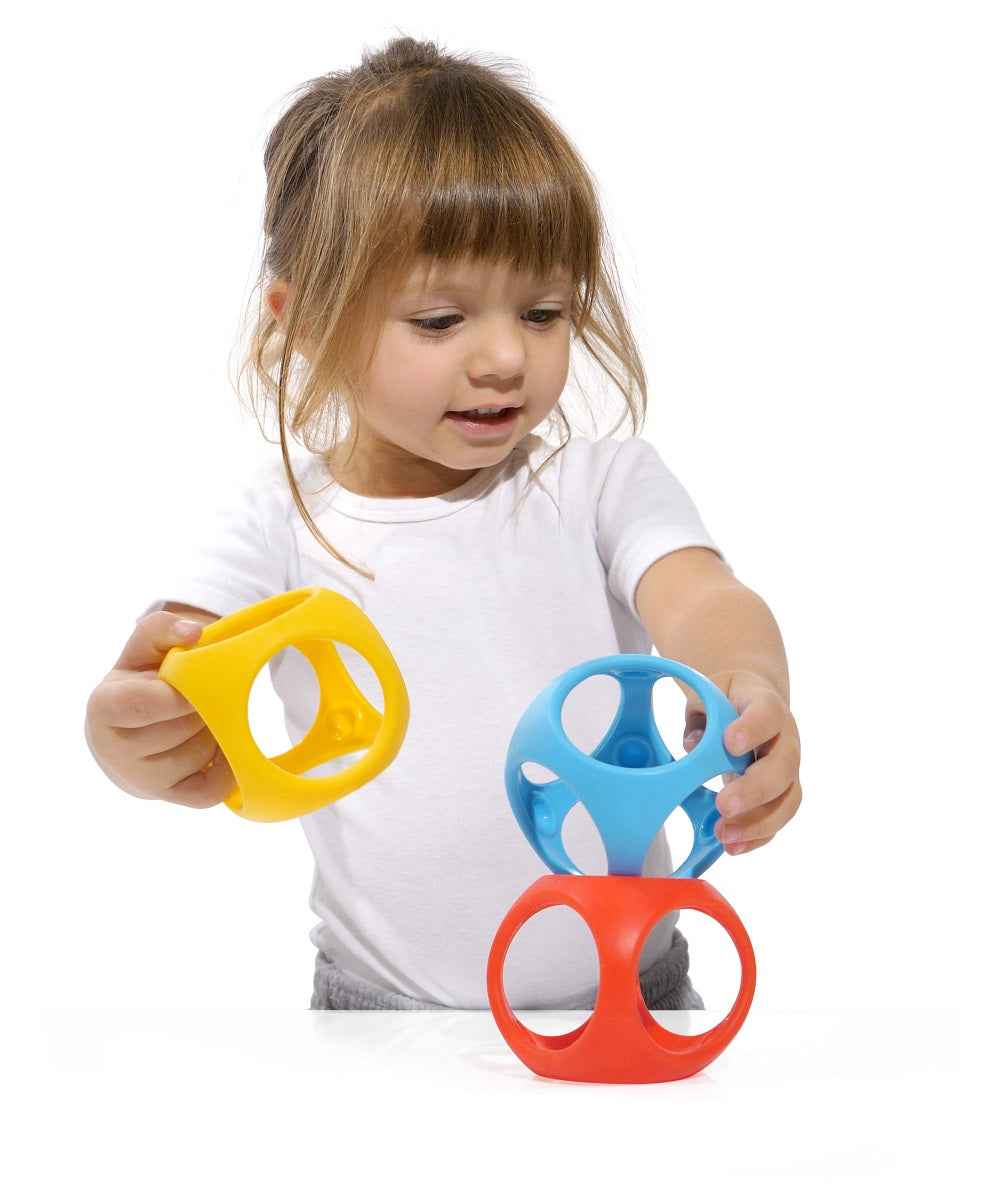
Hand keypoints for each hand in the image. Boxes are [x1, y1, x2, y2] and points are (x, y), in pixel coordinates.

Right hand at [85, 610, 235, 808]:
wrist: (125, 732)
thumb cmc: (138, 682)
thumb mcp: (143, 648)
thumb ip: (162, 629)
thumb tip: (194, 632)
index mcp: (105, 707)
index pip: (146, 703)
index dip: (178, 694)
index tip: (192, 682)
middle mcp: (115, 750)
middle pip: (182, 727)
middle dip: (203, 706)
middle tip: (201, 696)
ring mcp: (141, 780)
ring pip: (201, 754)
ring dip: (216, 731)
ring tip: (203, 717)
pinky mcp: (168, 797)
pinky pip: (210, 790)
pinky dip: (227, 768)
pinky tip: (222, 746)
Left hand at [682, 669, 801, 855]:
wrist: (749, 703)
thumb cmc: (726, 699)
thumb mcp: (709, 694)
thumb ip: (700, 716)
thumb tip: (693, 744)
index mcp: (766, 706)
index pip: (768, 713)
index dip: (753, 728)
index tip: (730, 744)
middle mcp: (785, 739)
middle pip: (784, 765)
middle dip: (754, 789)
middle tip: (724, 805)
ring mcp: (787, 769)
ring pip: (787, 799)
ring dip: (757, 822)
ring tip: (724, 835)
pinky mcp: (781, 794)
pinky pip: (778, 819)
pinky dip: (756, 837)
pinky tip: (732, 846)